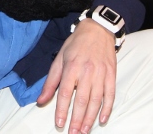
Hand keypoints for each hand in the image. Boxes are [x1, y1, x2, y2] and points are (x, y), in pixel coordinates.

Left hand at [37, 19, 116, 133]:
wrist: (98, 29)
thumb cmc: (76, 44)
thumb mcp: (59, 58)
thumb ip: (51, 81)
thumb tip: (41, 100)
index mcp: (71, 67)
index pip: (65, 93)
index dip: (62, 110)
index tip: (59, 123)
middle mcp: (87, 71)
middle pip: (81, 100)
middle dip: (77, 119)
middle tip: (73, 133)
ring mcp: (101, 73)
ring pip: (96, 100)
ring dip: (90, 118)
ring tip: (85, 131)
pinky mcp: (111, 74)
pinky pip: (110, 94)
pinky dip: (107, 108)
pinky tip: (102, 119)